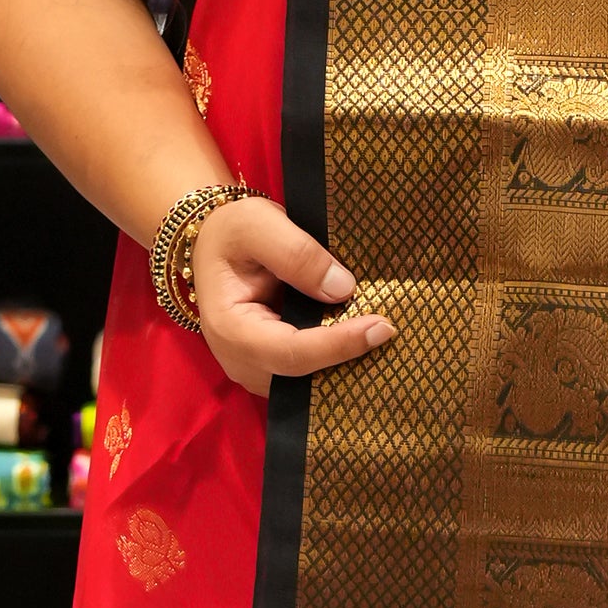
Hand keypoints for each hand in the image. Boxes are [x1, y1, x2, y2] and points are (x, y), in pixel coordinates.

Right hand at [189, 194, 393, 400]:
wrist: (214, 243)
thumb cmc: (232, 232)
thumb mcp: (258, 225)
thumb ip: (297, 254)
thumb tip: (343, 289)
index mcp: (230, 329)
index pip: (293, 352)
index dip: (339, 345)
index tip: (382, 327)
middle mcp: (240, 361)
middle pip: (304, 376)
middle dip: (350, 360)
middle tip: (392, 331)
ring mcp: (255, 370)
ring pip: (309, 383)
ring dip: (346, 364)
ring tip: (383, 336)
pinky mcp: (272, 368)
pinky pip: (308, 375)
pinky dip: (336, 361)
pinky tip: (364, 339)